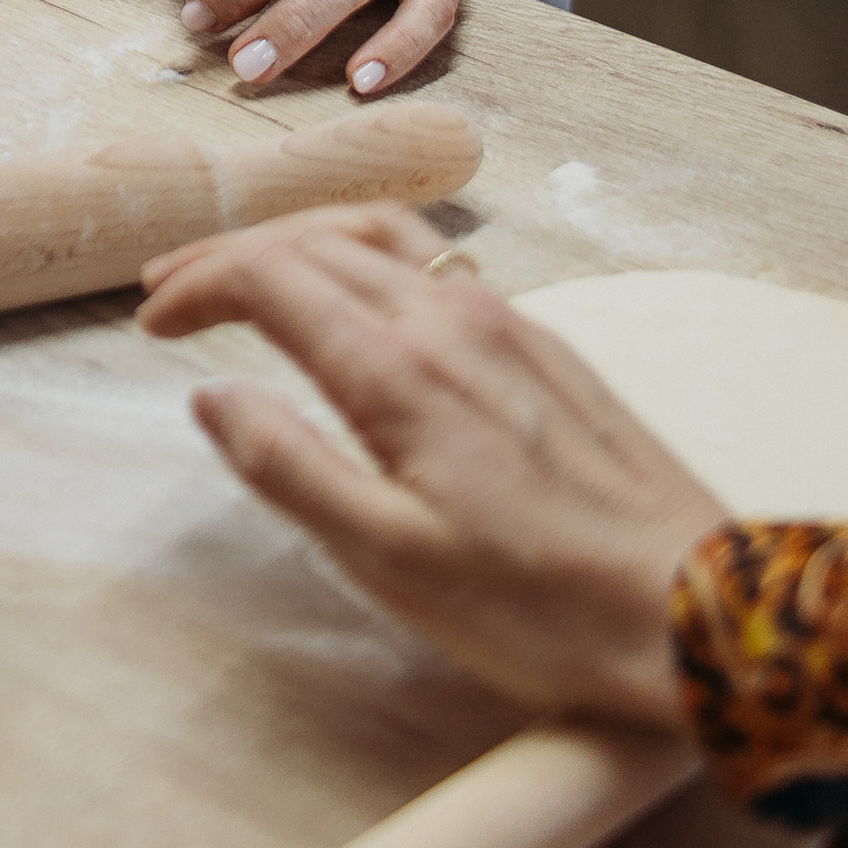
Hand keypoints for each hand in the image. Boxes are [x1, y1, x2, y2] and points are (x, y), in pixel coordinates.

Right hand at [137, 202, 722, 725]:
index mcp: (400, 369)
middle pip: (316, 241)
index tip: (152, 320)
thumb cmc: (539, 609)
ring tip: (254, 272)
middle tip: (174, 292)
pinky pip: (436, 260)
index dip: (199, 285)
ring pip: (381, 235)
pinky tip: (363, 299)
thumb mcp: (390, 563)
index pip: (271, 277)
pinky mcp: (546, 344)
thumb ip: (289, 468)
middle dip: (232, 255)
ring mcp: (506, 321)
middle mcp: (450, 319)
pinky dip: (366, 254)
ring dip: (301, 239)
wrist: (695, 612)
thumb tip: (211, 397)